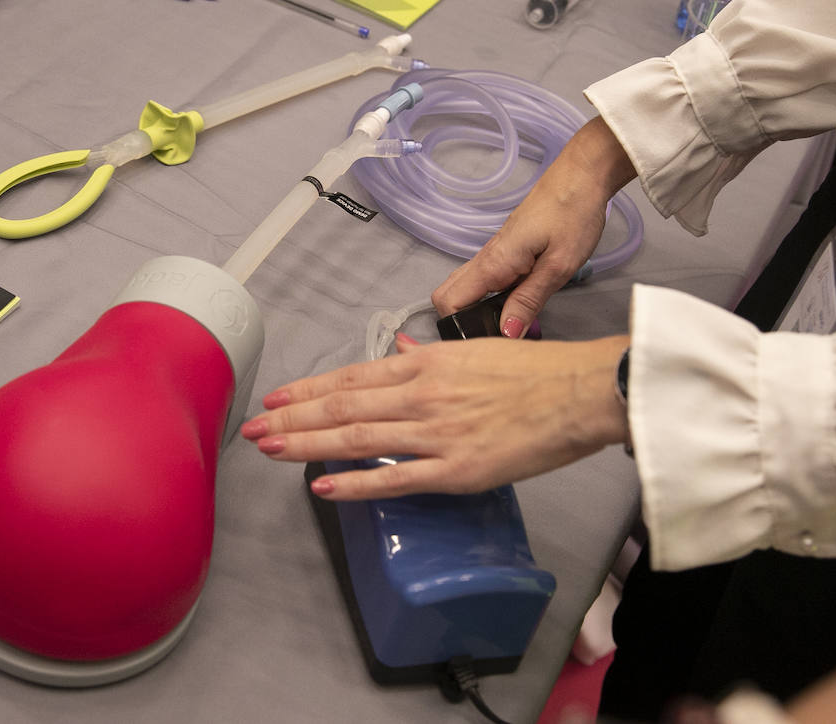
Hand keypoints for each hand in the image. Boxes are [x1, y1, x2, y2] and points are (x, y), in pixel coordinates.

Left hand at [241, 333, 629, 499]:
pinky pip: (395, 477)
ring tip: (271, 450)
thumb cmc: (537, 372)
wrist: (584, 393)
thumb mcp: (474, 350)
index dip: (308, 389)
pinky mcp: (457, 469)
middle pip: (342, 406)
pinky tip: (323, 486)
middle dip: (291, 418)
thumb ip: (430, 355)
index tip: (276, 398)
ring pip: (357, 437)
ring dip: (307, 444)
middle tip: (252, 428)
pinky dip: (356, 482)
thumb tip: (398, 349)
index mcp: (426, 364)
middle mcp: (422, 394)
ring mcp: (437, 432)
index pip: (352, 376)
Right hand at [433, 117, 636, 334]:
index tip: (485, 342)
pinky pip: (485, 279)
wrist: (582, 177)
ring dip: (480, 310)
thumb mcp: (558, 266)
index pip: (449, 302)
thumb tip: (505, 334)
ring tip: (514, 324)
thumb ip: (529, 301)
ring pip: (466, 287)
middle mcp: (486, 258)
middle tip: (496, 336)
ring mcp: (494, 253)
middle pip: (448, 295)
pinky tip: (520, 304)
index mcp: (493, 262)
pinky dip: (493, 298)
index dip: (459, 327)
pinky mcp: (507, 251)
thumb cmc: (573, 214)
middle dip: (462, 320)